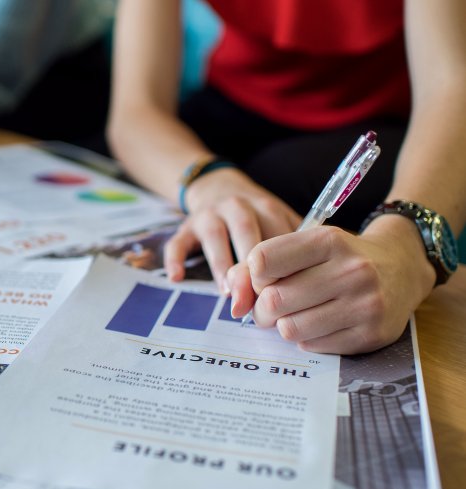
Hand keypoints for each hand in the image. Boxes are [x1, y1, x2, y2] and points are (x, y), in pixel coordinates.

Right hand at [164, 168, 301, 291]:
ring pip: (214, 236)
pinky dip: (175, 259)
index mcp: (267, 207)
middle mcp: (238, 206)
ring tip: (227, 294)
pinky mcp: (186, 226)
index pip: (277, 236)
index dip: (282, 265)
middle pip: (246, 234)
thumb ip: (295, 246)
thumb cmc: (257, 217)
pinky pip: (178, 241)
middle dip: (252, 268)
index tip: (288, 294)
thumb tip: (313, 284)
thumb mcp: (279, 222)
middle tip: (258, 300)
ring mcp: (209, 215)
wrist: (218, 187)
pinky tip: (177, 278)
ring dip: (221, 264)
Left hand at [226, 216, 436, 353]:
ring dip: (282, 325)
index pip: (262, 261)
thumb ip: (257, 268)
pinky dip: (306, 337)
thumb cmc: (338, 258)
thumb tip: (234, 303)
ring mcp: (365, 305)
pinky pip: (311, 346)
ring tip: (295, 314)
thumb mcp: (304, 247)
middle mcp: (351, 271)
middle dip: (262, 308)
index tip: (266, 278)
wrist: (402, 267)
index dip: (255, 275)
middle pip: (274, 300)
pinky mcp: (371, 335)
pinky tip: (320, 323)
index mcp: (328, 240)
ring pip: (289, 328)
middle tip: (271, 306)